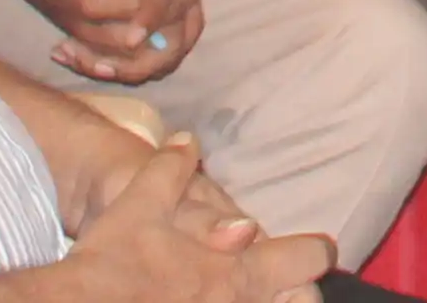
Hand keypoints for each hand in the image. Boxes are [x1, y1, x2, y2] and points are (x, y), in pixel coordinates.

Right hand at [0, 0, 206, 84]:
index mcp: (98, 4)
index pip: (157, 7)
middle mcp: (89, 29)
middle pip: (149, 40)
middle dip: (177, 15)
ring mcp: (81, 35)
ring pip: (132, 54)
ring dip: (161, 33)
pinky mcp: (76, 32)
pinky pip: (113, 53)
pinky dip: (138, 41)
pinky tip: (151, 18)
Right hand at [41, 130, 324, 302]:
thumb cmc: (111, 262)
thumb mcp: (139, 204)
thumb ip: (170, 170)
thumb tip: (187, 140)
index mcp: (238, 269)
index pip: (306, 259)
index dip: (312, 251)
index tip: (315, 249)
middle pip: (302, 302)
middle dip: (298, 292)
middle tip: (289, 285)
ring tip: (249, 293)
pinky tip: (207, 302)